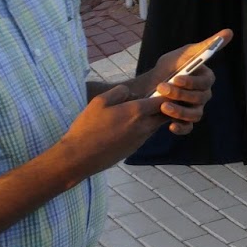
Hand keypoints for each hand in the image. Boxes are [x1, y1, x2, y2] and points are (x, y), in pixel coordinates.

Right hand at [56, 86, 170, 179]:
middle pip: (165, 114)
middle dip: (165, 106)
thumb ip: (119, 92)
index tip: (164, 89)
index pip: (164, 101)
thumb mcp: (99, 101)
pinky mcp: (134, 148)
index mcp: (137, 112)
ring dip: (153, 117)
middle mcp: (144, 126)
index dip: (168, 94)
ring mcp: (140, 139)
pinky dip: (143, 127)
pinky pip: (146, 134)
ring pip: (156, 125)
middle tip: (155, 99)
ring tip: (136, 110)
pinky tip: (127, 124)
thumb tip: (131, 92)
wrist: (79, 157)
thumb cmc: (87, 127)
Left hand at [140, 29, 231, 133]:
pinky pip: (188, 128)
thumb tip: (230, 31)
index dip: (192, 82)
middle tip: (162, 88)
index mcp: (205, 79)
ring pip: (195, 114)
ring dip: (179, 111)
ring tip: (162, 106)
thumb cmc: (168, 67)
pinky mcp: (184, 122)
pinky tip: (170, 125)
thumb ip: (206, 45)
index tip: (177, 78)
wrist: (148, 86)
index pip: (206, 82)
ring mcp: (195, 109)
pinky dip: (180, 128)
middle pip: (200, 99)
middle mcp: (203, 95)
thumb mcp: (184, 53)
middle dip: (180, 94)